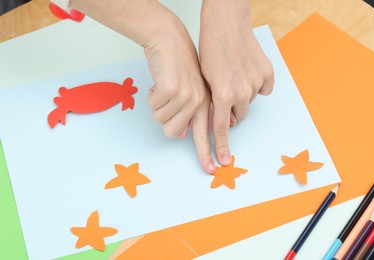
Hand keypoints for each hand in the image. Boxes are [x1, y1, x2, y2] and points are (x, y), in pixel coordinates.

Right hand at [72, 0, 215, 172]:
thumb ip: (188, 115)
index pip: (207, 134)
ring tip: (164, 87)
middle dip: (162, 119)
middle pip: (171, 131)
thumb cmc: (177, 65)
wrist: (169, 39)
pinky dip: (151, 94)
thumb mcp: (189, 91)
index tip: (212, 169)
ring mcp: (186, 95)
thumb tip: (180, 136)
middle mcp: (199, 102)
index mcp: (205, 104)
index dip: (207, 154)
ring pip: (160, 119)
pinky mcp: (172, 89)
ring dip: (156, 105)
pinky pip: (152, 104)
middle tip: (166, 101)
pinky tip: (159, 81)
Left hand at [199, 0, 273, 165]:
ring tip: (235, 74)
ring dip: (244, 94)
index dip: (222, 146)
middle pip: (239, 114)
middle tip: (226, 89)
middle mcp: (241, 93)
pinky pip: (264, 88)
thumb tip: (228, 121)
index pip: (221, 127)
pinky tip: (248, 69)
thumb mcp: (205, 80)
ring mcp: (256, 83)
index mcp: (222, 95)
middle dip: (232, 107)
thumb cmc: (210, 50)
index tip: (224, 161)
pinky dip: (257, 83)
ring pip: (250, 101)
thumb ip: (214, 103)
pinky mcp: (268, 74)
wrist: (226, 25)